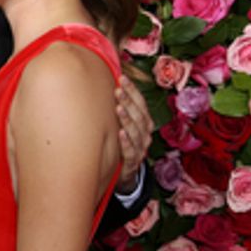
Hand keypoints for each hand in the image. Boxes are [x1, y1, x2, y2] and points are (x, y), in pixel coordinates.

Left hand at [114, 75, 152, 193]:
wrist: (124, 172)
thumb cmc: (120, 142)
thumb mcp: (121, 125)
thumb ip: (118, 107)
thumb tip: (105, 81)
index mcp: (144, 123)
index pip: (141, 103)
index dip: (133, 91)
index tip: (122, 78)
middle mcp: (145, 135)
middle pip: (140, 116)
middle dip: (129, 101)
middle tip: (118, 90)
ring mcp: (140, 149)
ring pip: (136, 132)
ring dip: (127, 119)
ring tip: (118, 107)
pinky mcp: (132, 163)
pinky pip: (131, 152)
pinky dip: (126, 142)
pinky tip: (120, 133)